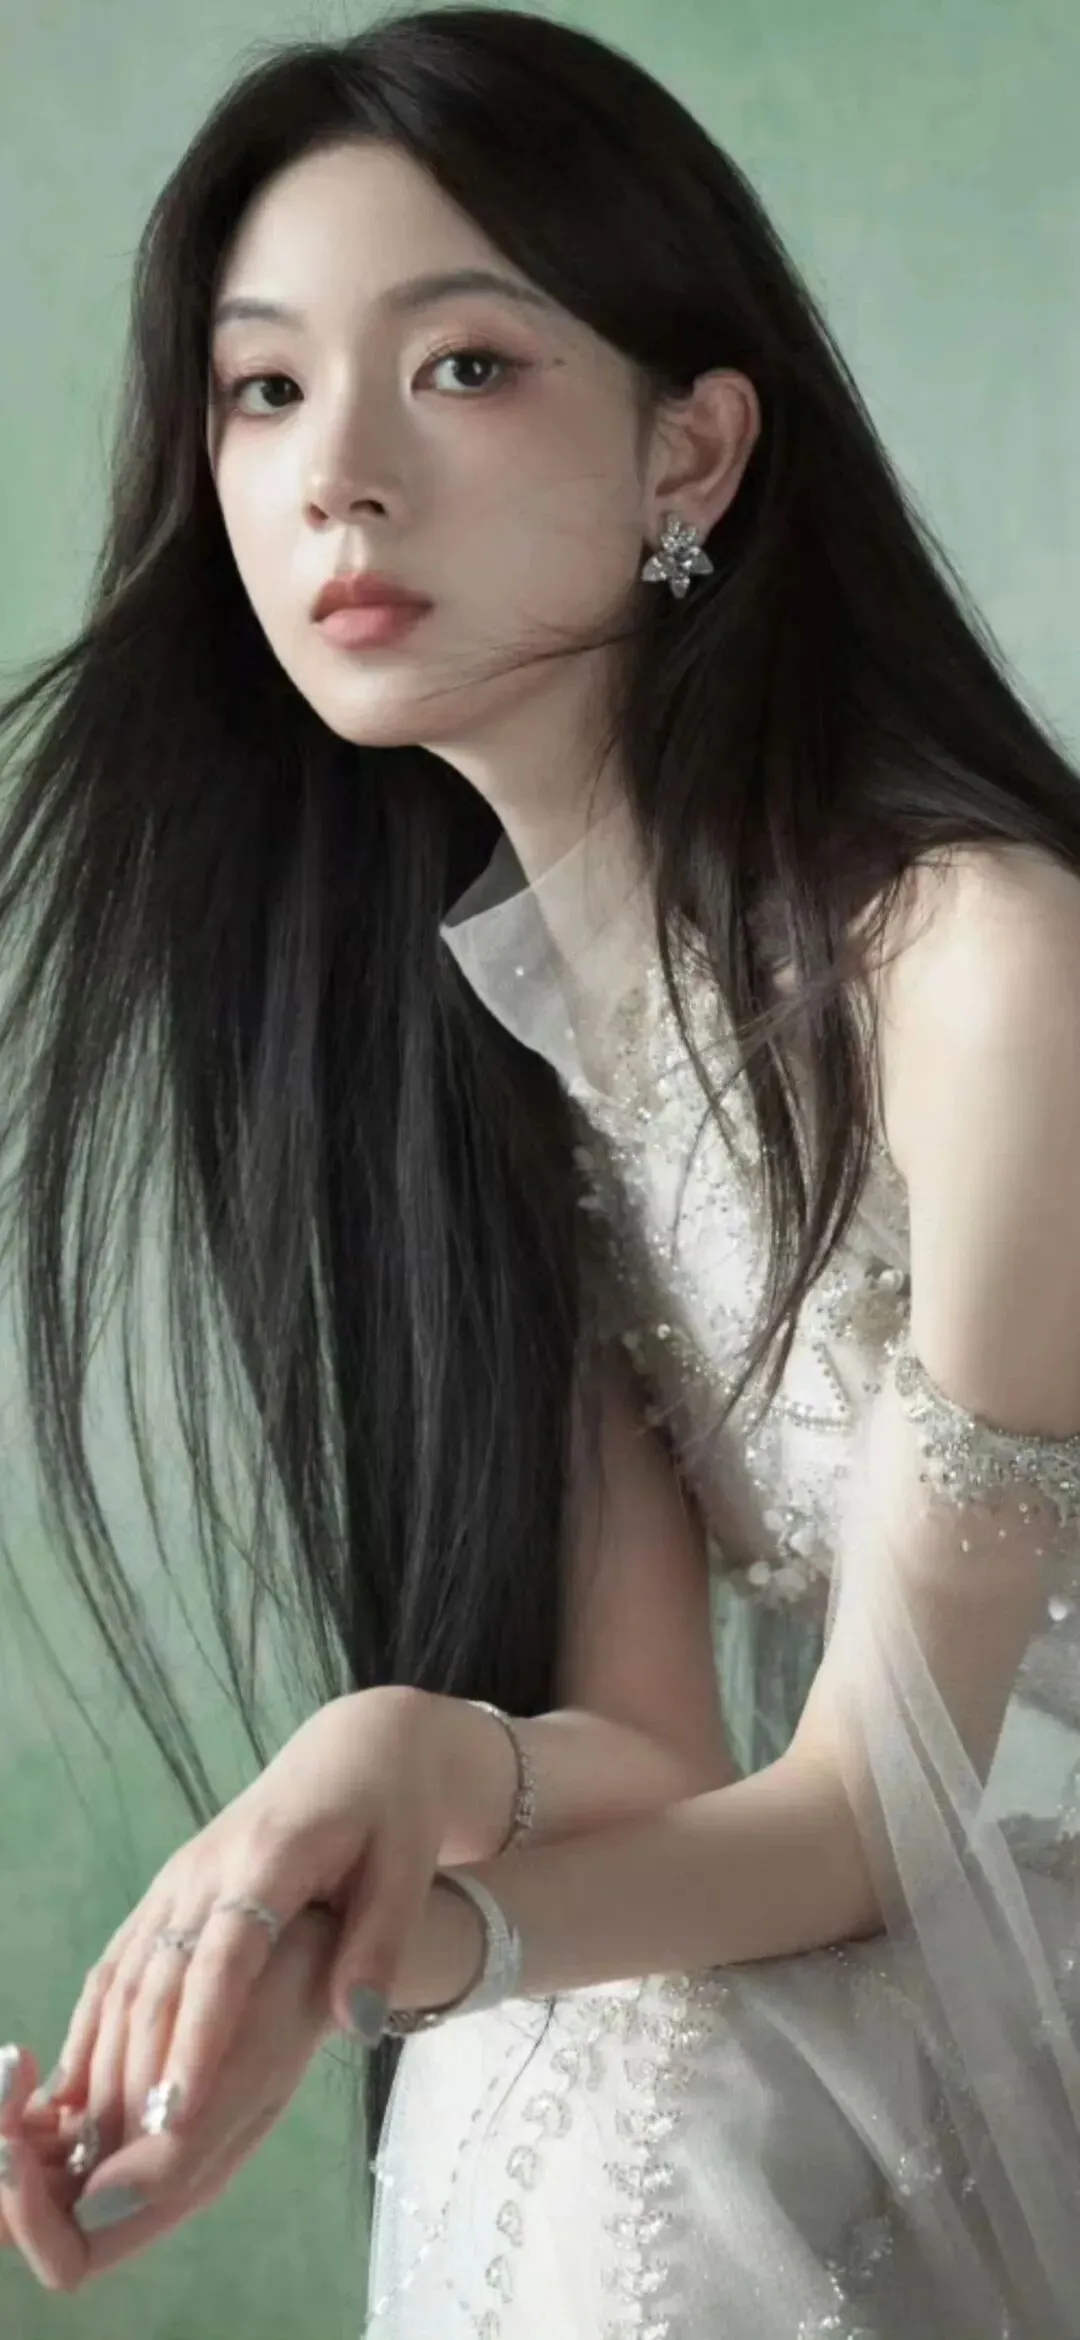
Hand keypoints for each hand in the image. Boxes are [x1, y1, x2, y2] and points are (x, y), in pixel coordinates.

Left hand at [0, 1905, 337, 2290]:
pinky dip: (28, 2104)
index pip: (73, 2251)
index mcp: (176, 2190)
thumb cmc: (289, 2004)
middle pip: (44, 2213)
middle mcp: (146, 2172)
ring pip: (42, 2165)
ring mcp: (131, 2129)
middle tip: (6, 2089)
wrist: (316, 1941)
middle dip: (5, 2166)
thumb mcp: (255, 2075)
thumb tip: (96, 2208)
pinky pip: (54, 2117)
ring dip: (9, 2129)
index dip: (31, 2217)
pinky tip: (28, 2065)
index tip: (12, 2146)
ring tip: (12, 2067)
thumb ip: (182, 2156)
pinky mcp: (124, 2079)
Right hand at [33, 1686, 451, 2163]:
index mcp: (272, 1855)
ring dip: (107, 2055)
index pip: (227, 1958)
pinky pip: (121, 1960)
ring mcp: (179, 1877)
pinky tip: (77, 2087)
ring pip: (128, 1973)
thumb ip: (380, 1944)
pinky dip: (95, 2023)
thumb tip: (356, 2025)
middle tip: (125, 2161)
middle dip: (141, 2068)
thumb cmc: (391, 1811)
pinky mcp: (169, 1890)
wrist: (357, 1746)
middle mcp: (208, 1867)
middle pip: (163, 1976)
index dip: (200, 2037)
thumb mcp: (406, 1867)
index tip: (179, 2112)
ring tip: (91, 2144)